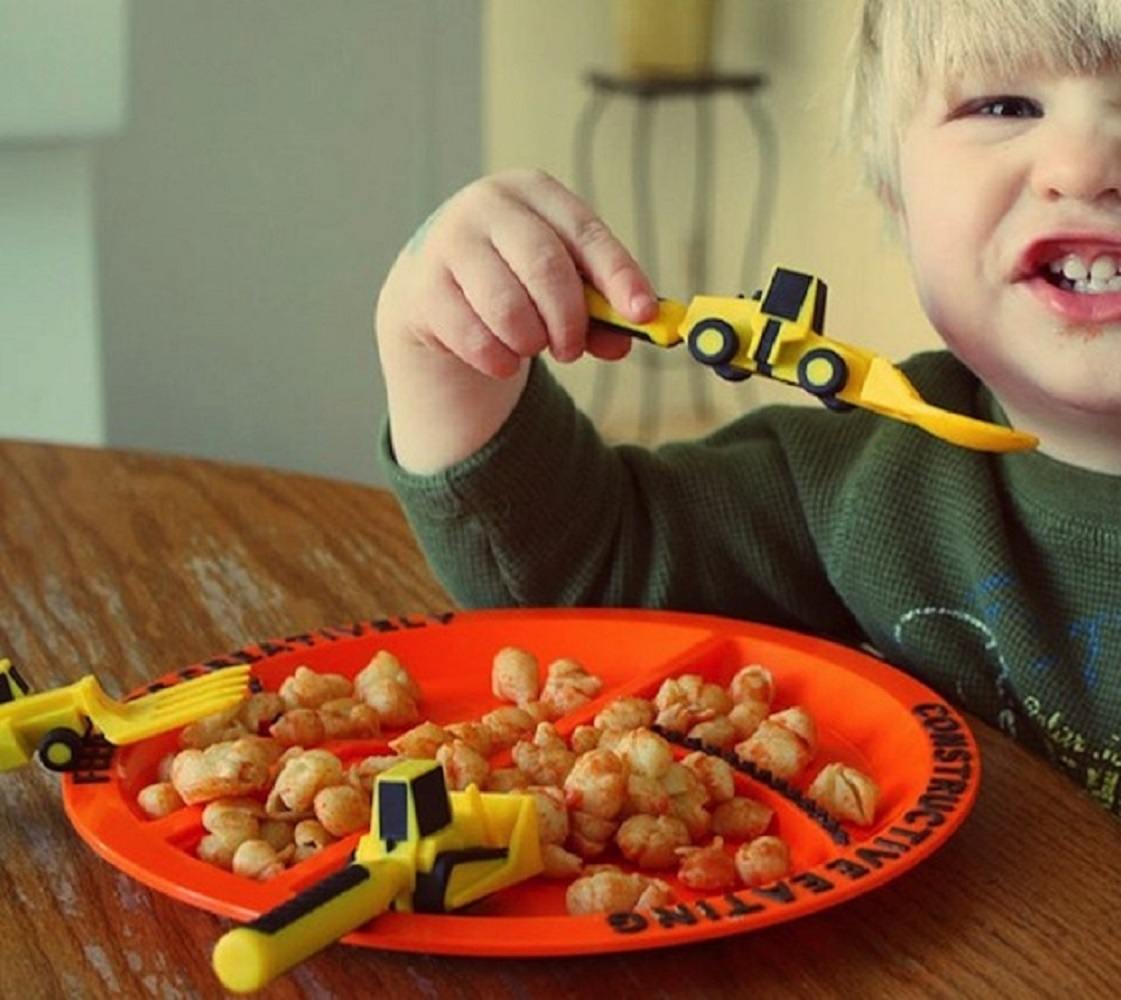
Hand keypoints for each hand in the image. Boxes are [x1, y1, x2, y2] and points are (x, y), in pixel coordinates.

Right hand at [376, 169, 657, 378]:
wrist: (434, 289)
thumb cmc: (512, 277)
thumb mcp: (559, 283)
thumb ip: (597, 311)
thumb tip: (625, 340)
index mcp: (534, 191)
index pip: (585, 232)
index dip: (618, 275)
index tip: (643, 313)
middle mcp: (488, 205)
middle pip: (545, 266)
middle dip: (569, 320)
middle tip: (571, 349)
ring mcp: (449, 243)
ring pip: (507, 306)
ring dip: (531, 341)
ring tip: (532, 348)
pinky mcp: (424, 287)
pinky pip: (474, 335)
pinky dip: (498, 359)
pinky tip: (503, 361)